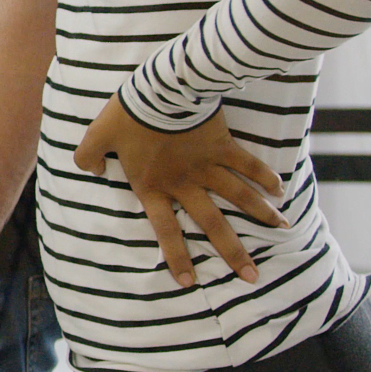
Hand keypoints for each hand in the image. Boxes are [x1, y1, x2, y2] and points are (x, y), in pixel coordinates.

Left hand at [76, 94, 287, 288]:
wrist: (160, 90)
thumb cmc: (127, 114)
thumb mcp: (97, 135)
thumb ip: (88, 156)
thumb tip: (93, 171)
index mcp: (153, 186)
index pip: (165, 230)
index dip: (176, 256)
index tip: (189, 281)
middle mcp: (184, 183)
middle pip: (212, 224)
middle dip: (233, 252)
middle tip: (252, 276)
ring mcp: (207, 165)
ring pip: (239, 196)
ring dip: (261, 214)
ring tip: (282, 230)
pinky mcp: (222, 145)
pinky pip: (248, 163)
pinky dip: (265, 174)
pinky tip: (280, 189)